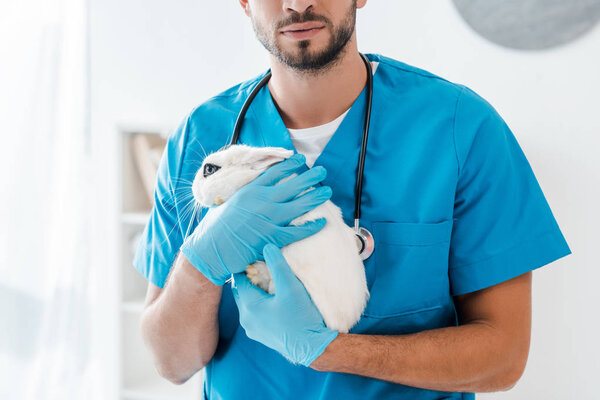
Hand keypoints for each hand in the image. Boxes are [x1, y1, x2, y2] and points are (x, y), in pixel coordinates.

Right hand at [180, 153, 331, 284]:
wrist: (209, 250)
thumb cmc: (215, 228)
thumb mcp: (227, 202)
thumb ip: (244, 195)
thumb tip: (255, 190)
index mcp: (250, 191)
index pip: (274, 173)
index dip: (290, 165)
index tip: (300, 159)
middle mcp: (261, 202)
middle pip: (291, 186)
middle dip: (309, 177)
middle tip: (322, 171)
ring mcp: (267, 220)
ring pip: (298, 206)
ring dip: (315, 197)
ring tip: (327, 191)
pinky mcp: (271, 238)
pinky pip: (296, 231)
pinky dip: (310, 227)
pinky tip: (322, 221)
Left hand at [231, 243, 337, 366]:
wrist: (311, 347)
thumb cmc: (301, 317)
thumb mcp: (290, 286)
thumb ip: (277, 265)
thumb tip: (267, 246)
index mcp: (249, 306)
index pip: (239, 278)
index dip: (246, 266)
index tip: (254, 256)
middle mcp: (246, 319)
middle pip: (241, 291)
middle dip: (249, 278)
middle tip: (260, 266)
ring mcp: (252, 329)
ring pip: (247, 303)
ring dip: (255, 292)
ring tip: (267, 281)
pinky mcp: (260, 335)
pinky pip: (254, 314)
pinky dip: (259, 304)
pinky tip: (272, 299)